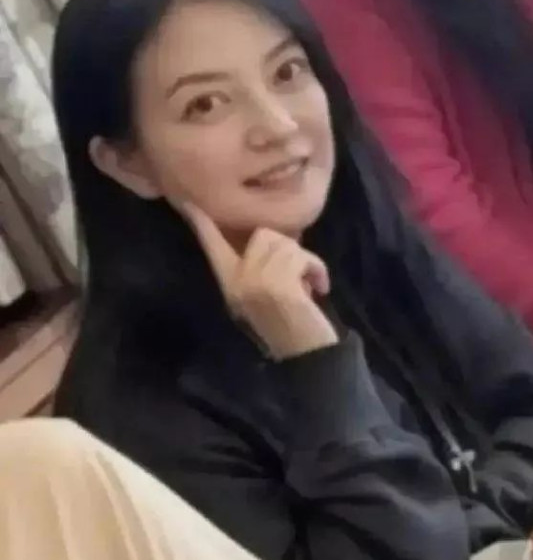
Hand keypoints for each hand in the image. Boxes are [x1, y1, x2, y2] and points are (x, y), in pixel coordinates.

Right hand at [182, 203, 338, 360]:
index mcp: (230, 283)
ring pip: (285, 243)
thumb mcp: (267, 294)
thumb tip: (272, 236)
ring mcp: (255, 282)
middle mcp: (237, 280)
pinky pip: (301, 256)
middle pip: (264, 234)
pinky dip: (317, 269)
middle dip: (288, 249)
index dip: (201, 223)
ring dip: (305, 261)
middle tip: (298, 275)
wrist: (305, 357)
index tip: (187, 202)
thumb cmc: (290, 326)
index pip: (212, 246)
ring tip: (307, 286)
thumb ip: (261, 268)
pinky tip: (319, 288)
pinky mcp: (278, 285)